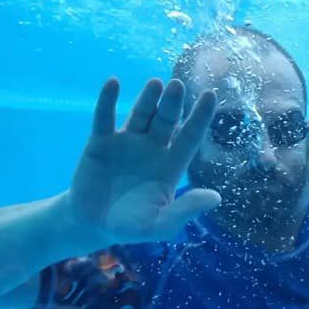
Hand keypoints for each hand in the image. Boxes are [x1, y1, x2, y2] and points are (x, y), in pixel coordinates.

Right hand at [67, 77, 220, 244]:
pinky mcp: (100, 142)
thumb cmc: (132, 226)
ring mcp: (126, 142)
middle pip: (167, 120)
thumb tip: (216, 198)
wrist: (93, 224)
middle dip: (173, 104)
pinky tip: (114, 83)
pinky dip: (108, 100)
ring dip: (148, 98)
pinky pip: (104, 118)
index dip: (200, 117)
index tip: (211, 95)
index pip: (190, 136)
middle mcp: (152, 148)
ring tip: (156, 83)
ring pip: (141, 114)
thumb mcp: (161, 224)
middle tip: (177, 85)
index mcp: (171, 165)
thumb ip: (186, 210)